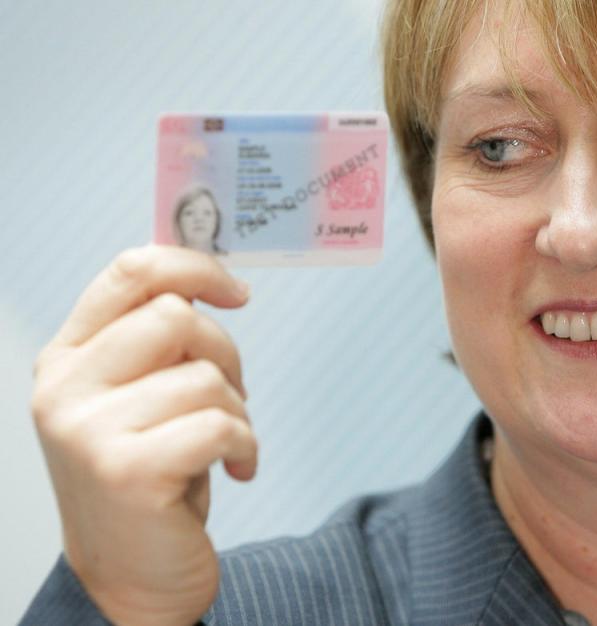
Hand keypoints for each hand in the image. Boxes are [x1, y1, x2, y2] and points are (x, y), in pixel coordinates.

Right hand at [31, 245, 256, 625]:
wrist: (129, 579)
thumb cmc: (149, 479)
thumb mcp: (141, 398)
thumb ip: (157, 344)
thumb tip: (213, 282)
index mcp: (69, 358)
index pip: (130, 272)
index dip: (195, 267)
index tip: (236, 292)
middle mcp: (66, 388)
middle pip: (177, 316)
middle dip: (226, 354)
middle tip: (228, 397)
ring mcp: (89, 430)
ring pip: (205, 375)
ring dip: (237, 411)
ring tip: (222, 446)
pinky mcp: (127, 471)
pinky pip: (221, 424)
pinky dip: (245, 446)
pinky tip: (234, 471)